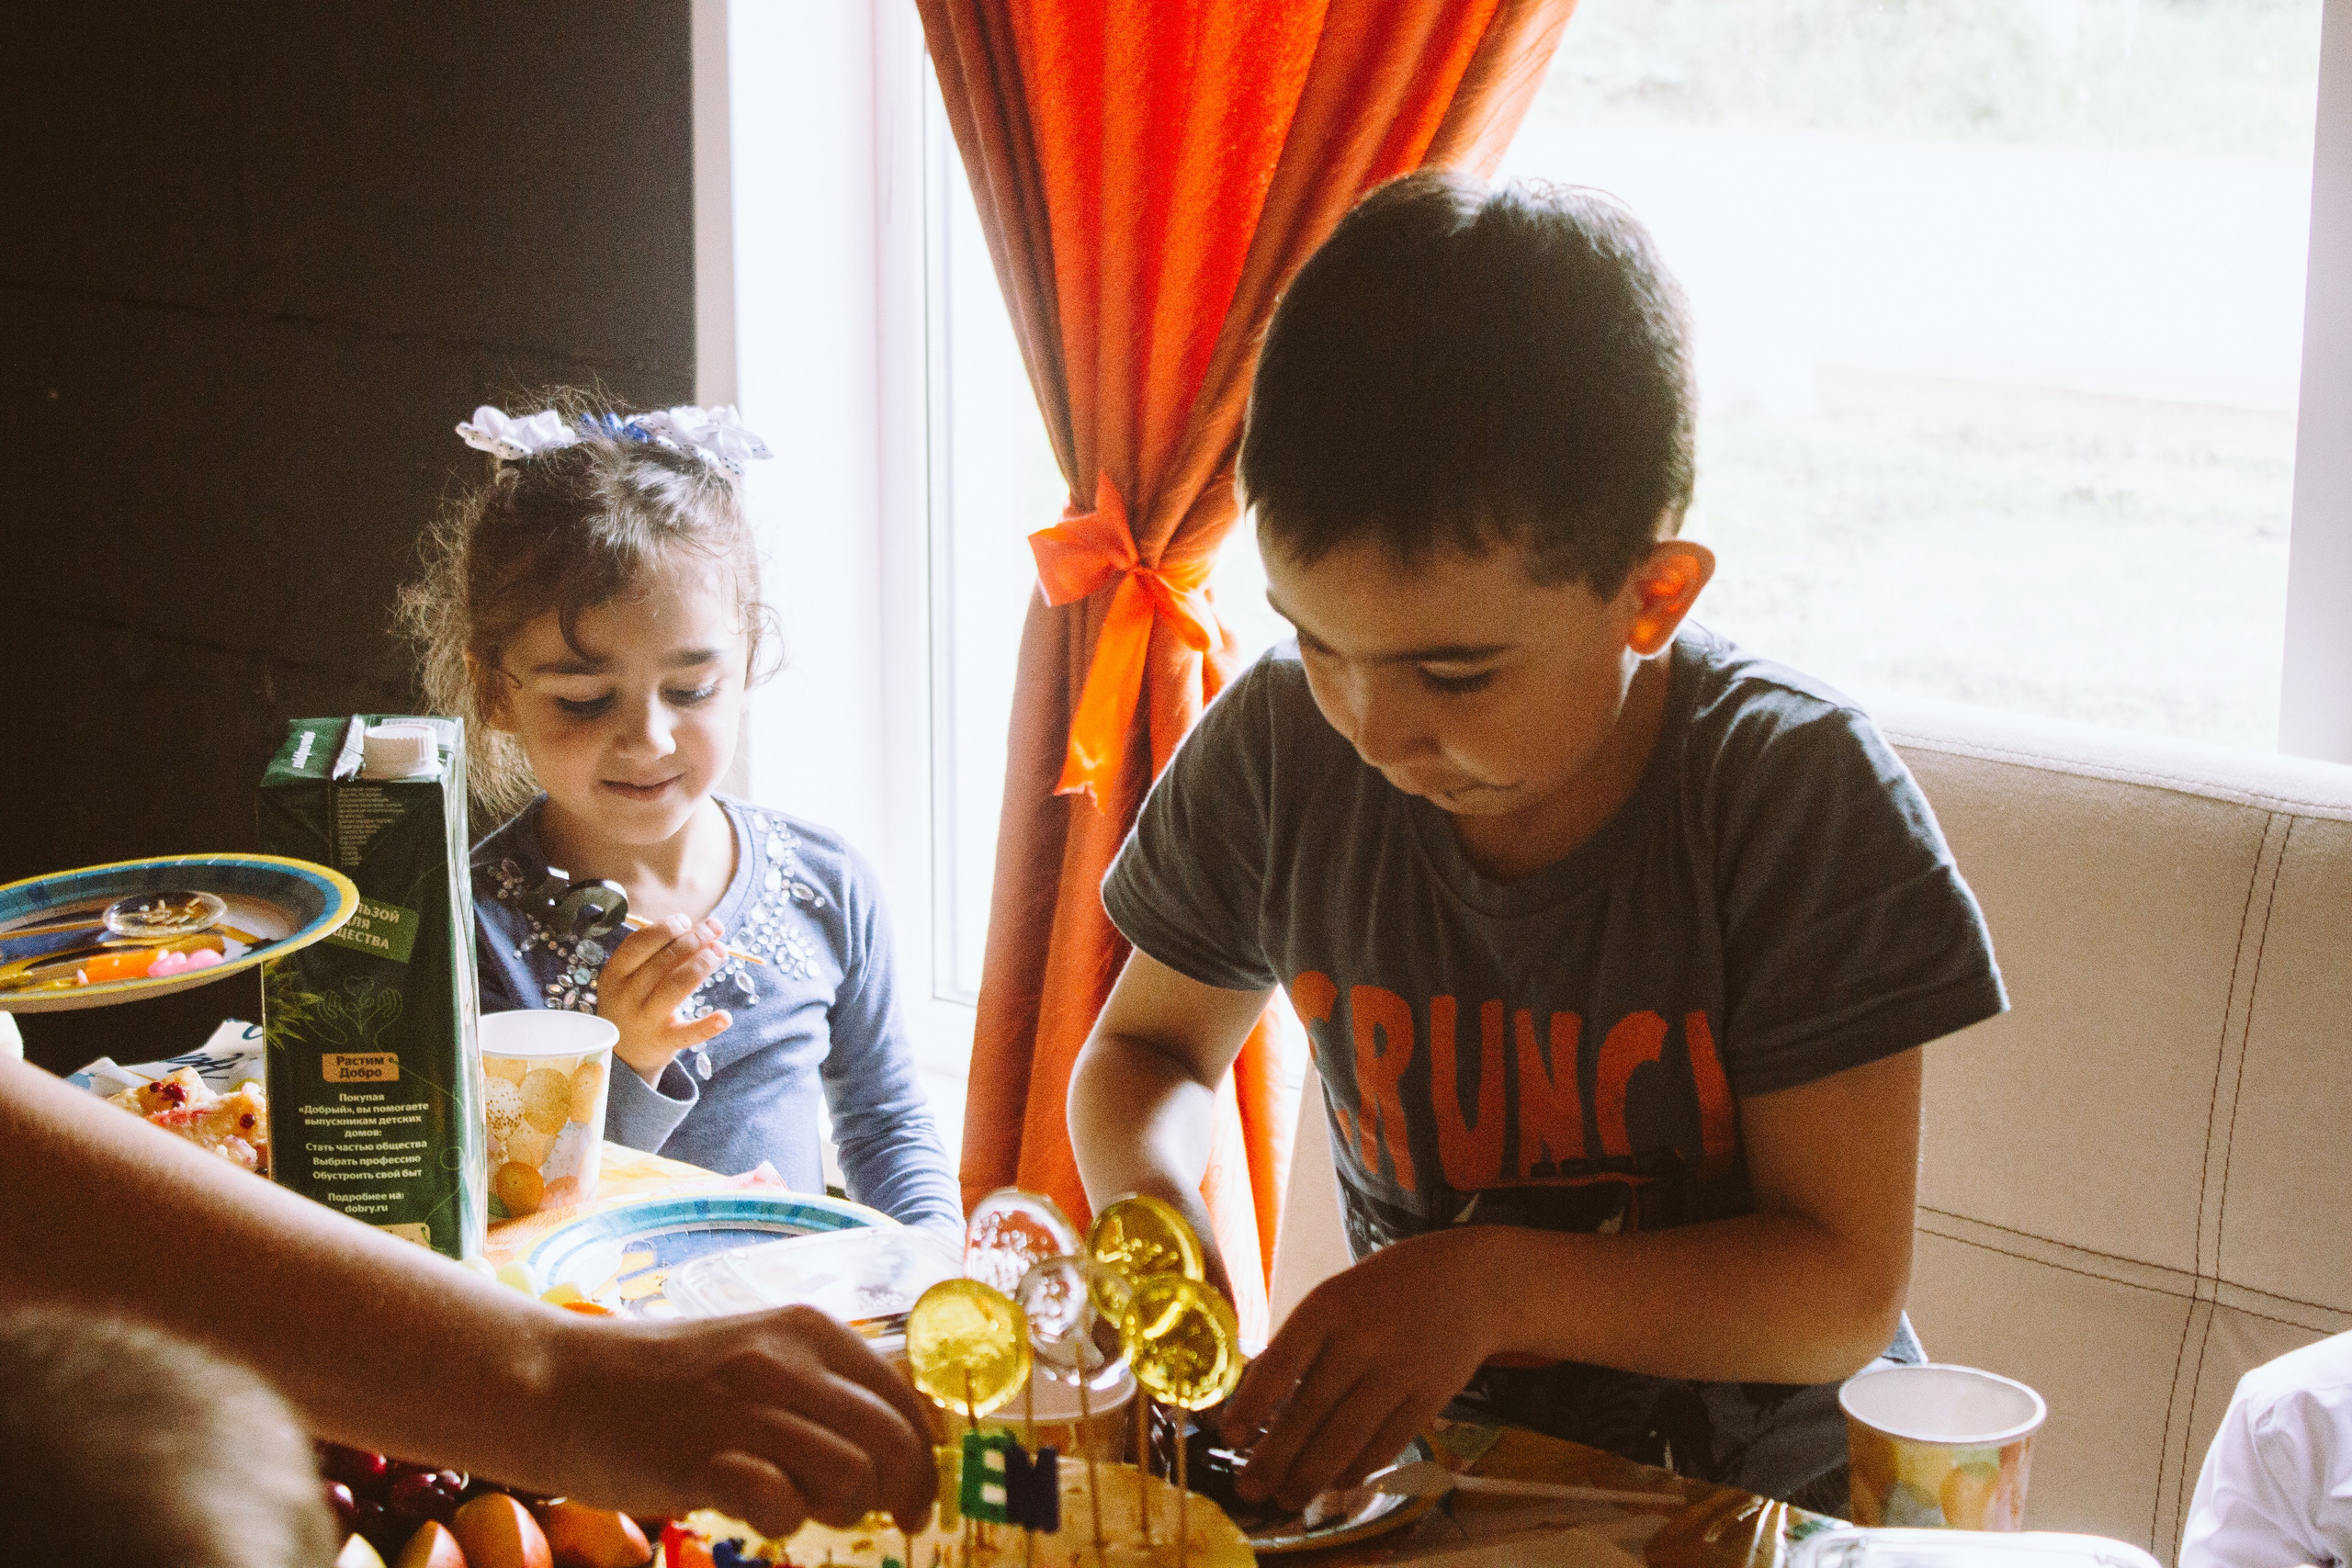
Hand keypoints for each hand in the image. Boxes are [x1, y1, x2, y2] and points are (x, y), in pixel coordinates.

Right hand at [545, 1304, 939, 1535]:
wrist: (559, 1383)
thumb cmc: (665, 1382)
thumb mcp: (757, 1357)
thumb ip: (821, 1387)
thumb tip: (899, 1444)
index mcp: (809, 1328)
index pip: (906, 1400)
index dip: (924, 1461)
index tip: (915, 1501)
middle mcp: (785, 1360)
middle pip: (894, 1444)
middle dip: (897, 1493)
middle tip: (872, 1517)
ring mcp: (742, 1408)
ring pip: (852, 1476)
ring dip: (837, 1510)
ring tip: (796, 1504)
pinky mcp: (700, 1458)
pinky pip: (781, 1506)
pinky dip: (780, 1521)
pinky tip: (752, 1511)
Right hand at [598, 914, 730, 1081]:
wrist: (622, 1055)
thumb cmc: (634, 1003)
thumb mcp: (629, 979)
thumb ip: (655, 955)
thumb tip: (698, 930)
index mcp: (614, 975)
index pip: (639, 944)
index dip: (665, 929)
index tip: (686, 920)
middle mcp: (627, 997)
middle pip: (663, 961)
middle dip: (694, 940)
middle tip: (715, 929)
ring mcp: (644, 1021)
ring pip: (677, 986)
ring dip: (703, 964)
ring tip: (721, 951)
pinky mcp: (664, 1042)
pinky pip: (688, 1033)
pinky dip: (708, 1025)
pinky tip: (725, 1017)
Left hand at [1218, 1227, 1507, 1511]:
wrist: (1470, 1282)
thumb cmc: (1383, 1293)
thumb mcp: (1336, 1299)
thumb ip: (1301, 1345)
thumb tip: (1251, 1402)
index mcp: (1328, 1307)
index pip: (1280, 1363)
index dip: (1252, 1406)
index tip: (1229, 1439)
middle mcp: (1363, 1339)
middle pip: (1310, 1411)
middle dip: (1275, 1459)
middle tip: (1250, 1490)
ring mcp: (1400, 1370)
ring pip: (1347, 1437)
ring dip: (1311, 1476)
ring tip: (1287, 1499)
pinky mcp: (1431, 1397)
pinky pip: (1386, 1444)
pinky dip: (1357, 1469)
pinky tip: (1336, 1483)